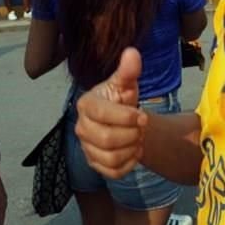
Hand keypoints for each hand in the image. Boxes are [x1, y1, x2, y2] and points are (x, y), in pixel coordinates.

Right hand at [75, 48, 146, 178]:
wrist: (122, 119)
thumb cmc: (121, 98)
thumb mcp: (126, 83)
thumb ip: (128, 70)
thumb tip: (132, 53)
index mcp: (86, 104)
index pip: (102, 114)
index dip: (126, 117)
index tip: (143, 115)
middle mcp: (81, 127)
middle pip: (107, 139)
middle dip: (131, 135)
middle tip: (141, 128)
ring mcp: (86, 147)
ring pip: (111, 158)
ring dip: (132, 149)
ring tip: (138, 138)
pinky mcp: (94, 163)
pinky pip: (113, 172)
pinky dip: (129, 164)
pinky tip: (134, 151)